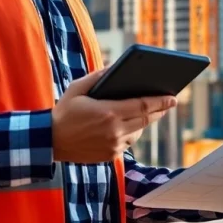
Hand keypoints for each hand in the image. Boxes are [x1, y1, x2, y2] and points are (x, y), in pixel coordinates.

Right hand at [51, 69, 177, 163]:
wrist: (50, 141)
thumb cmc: (64, 111)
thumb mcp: (78, 88)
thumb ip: (99, 76)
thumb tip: (117, 67)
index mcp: (109, 112)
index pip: (143, 105)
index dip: (161, 101)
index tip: (173, 97)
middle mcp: (115, 131)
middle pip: (146, 119)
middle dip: (159, 110)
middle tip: (170, 102)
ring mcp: (114, 145)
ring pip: (139, 131)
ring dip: (145, 121)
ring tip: (151, 110)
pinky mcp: (111, 156)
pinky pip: (128, 142)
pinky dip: (132, 131)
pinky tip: (131, 123)